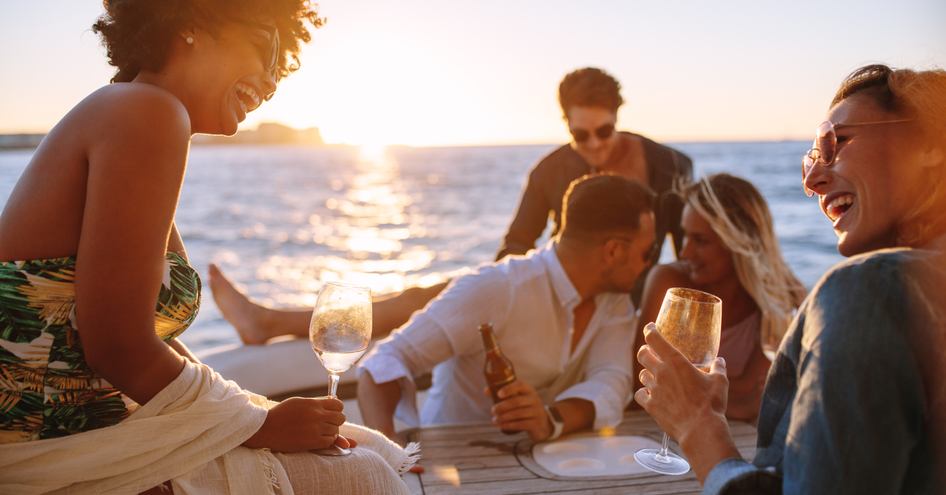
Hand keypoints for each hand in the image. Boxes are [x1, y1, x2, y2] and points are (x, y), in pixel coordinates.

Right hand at [244, 397, 346, 451]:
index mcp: (313, 403)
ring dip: (330, 432)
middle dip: (336, 421)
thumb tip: (333, 401)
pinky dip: (326, 441)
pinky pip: (329, 441)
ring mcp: (315, 429)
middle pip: (340, 418)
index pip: (338, 404)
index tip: (332, 413)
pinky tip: (318, 439)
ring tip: (320, 432)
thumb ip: (316, 403)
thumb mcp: (298, 402)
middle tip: (327, 424)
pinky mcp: (311, 442)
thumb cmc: (281, 414)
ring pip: (336, 431)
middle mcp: (316, 415)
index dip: (337, 409)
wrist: (266, 428)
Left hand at [489, 379, 550, 441]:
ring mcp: (537, 412)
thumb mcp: (518, 399)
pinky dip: (509, 425)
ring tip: (494, 420)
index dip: (509, 388)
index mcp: (529, 390)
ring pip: (518, 413)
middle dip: (502, 406)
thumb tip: (486, 390)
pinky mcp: (536, 424)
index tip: (498, 394)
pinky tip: (501, 426)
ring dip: (504, 417)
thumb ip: (504, 394)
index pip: (520, 385)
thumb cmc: (526, 408)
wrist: (543, 424)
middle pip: (517, 401)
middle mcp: (534, 399)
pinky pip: (521, 424)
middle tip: (493, 410)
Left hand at [634, 322, 740, 481]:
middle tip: (650, 352)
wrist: (700, 429)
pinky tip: (650, 395)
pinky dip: (643, 393)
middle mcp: (661, 372)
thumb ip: (718, 368)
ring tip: (656, 376)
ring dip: (648, 373)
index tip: (650, 328)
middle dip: (645, 351)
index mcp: (676, 362)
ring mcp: (653, 389)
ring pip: (642, 375)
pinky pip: (640, 394)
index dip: (650, 331)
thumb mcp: (720, 381)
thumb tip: (720, 361)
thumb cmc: (711, 404)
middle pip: (643, 355)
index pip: (655, 339)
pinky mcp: (650, 405)